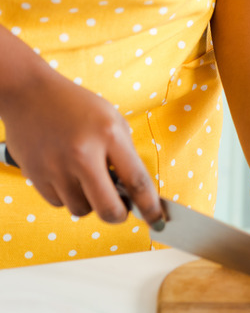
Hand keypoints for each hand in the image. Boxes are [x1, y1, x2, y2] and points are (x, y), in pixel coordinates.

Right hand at [0, 44, 161, 226]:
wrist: (28, 92)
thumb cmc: (76, 106)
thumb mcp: (112, 120)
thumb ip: (125, 153)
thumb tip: (134, 191)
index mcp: (108, 135)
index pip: (137, 182)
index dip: (150, 207)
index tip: (157, 219)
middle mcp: (82, 153)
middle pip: (108, 209)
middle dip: (119, 215)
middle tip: (121, 209)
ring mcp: (55, 166)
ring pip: (82, 210)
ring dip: (90, 203)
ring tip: (87, 180)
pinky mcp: (35, 174)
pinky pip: (58, 203)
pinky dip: (67, 196)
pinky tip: (66, 175)